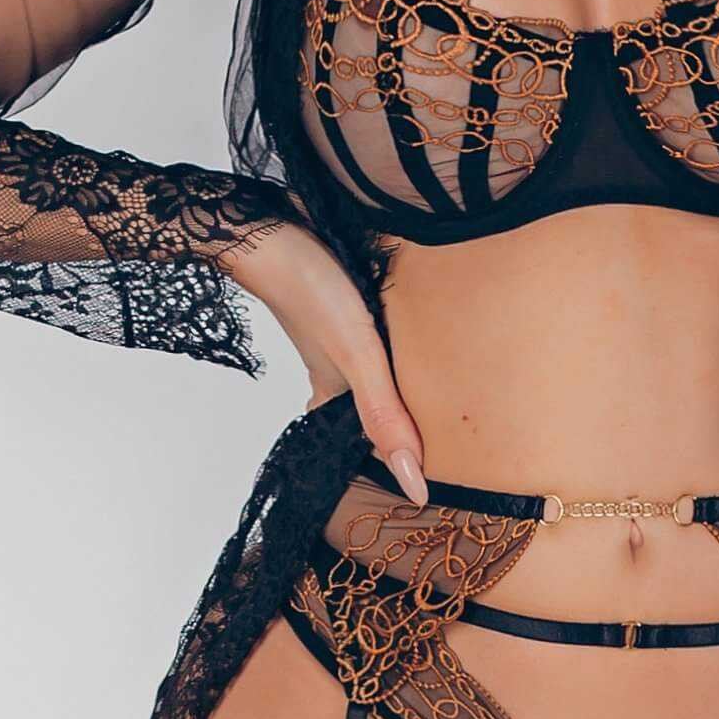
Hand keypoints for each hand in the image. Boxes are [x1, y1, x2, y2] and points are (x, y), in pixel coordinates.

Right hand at [227, 216, 430, 502]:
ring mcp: (335, 341)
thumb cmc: (311, 291)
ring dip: (401, 387)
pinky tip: (409, 343)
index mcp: (334, 396)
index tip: (430, 488)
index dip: (401, 463)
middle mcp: (334, 373)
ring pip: (373, 376)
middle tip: (447, 446)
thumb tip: (413, 486)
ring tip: (443, 402)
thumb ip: (384, 415)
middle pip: (373, 410)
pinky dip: (392, 351)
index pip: (372, 442)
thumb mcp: (358, 357)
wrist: (270, 230)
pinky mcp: (340, 309)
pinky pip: (372, 343)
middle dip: (403, 426)